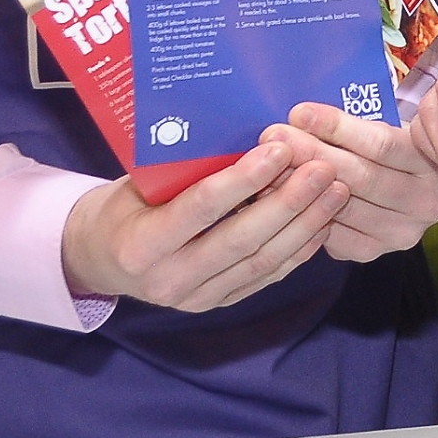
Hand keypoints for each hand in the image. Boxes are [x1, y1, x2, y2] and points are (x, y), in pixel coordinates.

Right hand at [61, 138, 348, 311]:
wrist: (102, 257)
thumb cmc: (125, 205)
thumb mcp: (140, 181)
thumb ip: (186, 168)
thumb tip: (250, 134)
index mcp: (141, 244)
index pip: (202, 208)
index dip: (244, 179)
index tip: (280, 149)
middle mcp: (168, 280)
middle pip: (242, 240)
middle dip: (289, 202)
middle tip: (324, 168)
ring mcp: (196, 298)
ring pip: (262, 261)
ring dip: (305, 225)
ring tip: (335, 190)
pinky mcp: (219, 302)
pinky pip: (267, 275)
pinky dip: (299, 249)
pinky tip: (323, 222)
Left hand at [265, 100, 437, 261]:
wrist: (404, 186)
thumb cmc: (385, 149)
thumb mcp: (383, 127)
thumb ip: (352, 125)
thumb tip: (299, 118)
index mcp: (433, 162)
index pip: (381, 145)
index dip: (337, 128)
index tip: (300, 113)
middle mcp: (425, 202)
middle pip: (361, 178)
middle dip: (312, 154)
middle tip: (274, 137)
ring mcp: (402, 232)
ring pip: (342, 207)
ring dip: (299, 186)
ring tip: (268, 165)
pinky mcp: (374, 251)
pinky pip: (332, 235)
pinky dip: (303, 215)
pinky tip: (280, 196)